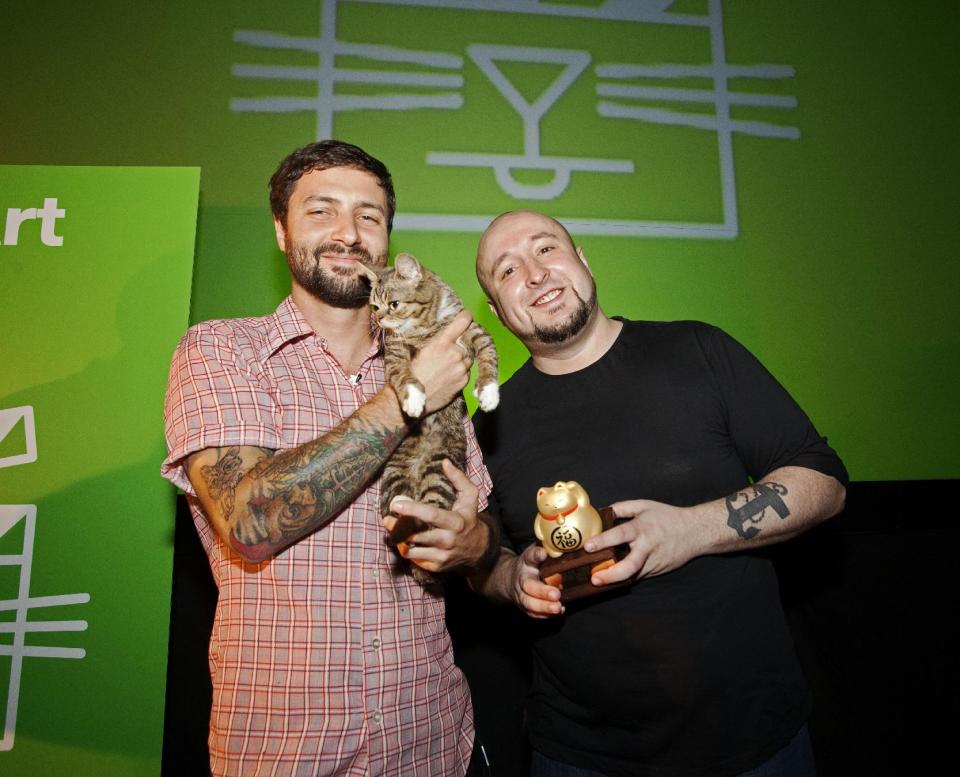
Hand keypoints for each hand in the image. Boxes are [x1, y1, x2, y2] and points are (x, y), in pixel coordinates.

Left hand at [382, 459, 486, 572]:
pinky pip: (414, 560)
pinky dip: (407, 551)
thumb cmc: (470, 518)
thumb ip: (458, 478)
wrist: (479, 549)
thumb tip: (444, 462)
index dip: (412, 510)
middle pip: (416, 536)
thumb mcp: (470, 497)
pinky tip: (404, 542)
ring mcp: (441, 556)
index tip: (395, 505)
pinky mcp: (436, 567)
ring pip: (412, 551)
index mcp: (455, 522)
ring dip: (399, 541)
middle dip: (398, 528)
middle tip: (387, 519)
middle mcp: (448, 541)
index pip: (431, 516)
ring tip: (392, 531)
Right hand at [411, 310, 473, 413]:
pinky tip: (446, 378)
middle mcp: (454, 353)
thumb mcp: (416, 352)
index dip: (465, 317)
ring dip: (460, 361)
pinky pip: (466, 373)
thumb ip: (434, 342)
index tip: (467, 315)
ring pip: (467, 359)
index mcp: (441, 343)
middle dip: (458, 347)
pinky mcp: (463, 381)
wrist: (414, 401)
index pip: (461, 323)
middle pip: (465, 344)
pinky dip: (459, 373)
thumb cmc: (410, 375)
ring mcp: (461, 368)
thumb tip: (441, 336)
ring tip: (444, 368)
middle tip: (446, 354)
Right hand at [510, 544, 563, 618]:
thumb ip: (548, 547)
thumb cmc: (531, 563)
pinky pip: (533, 613)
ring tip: (557, 607)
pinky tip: (558, 611)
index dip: (536, 555)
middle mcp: (521, 578)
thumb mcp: (537, 551)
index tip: (543, 553)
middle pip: (528, 586)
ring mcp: (521, 594)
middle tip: (556, 594)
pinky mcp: (524, 606)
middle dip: (542, 591)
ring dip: (544, 607)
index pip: (529, 556)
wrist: (512, 578)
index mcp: (526, 561)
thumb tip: (564, 542)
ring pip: (529, 603)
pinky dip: (544, 614)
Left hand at [583, 499, 700, 584]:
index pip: (621, 534)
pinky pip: (637, 577)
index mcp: (642, 528)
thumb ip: (621, 508)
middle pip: (630, 565)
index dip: (603, 540)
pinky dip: (623, 580)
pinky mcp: (656, 571)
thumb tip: (601, 512)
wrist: (695, 532)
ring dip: (614, 581)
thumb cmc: (668, 517)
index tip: (588, 546)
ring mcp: (652, 562)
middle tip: (594, 578)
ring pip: (632, 576)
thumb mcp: (644, 506)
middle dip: (611, 575)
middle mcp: (647, 547)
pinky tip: (610, 582)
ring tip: (597, 583)